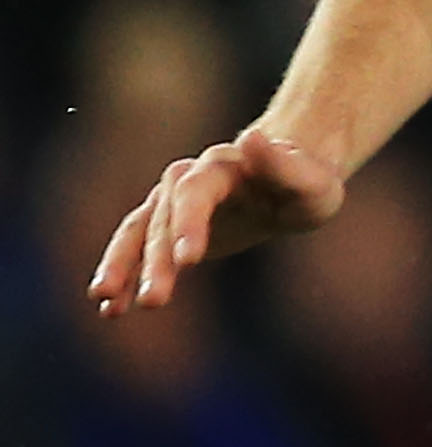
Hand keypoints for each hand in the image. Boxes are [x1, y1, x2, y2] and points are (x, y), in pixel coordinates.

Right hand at [89, 125, 347, 315]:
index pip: (196, 194)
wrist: (289, 180)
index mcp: (220, 167)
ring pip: (138, 234)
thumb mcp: (309, 180)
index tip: (188, 260)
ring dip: (121, 267)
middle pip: (163, 221)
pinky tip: (110, 308)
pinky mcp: (167, 228)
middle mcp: (185, 181)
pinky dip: (123, 276)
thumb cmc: (306, 183)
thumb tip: (252, 138)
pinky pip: (136, 250)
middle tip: (154, 301)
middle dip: (157, 262)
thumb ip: (283, 165)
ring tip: (105, 301)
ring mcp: (171, 204)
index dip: (188, 224)